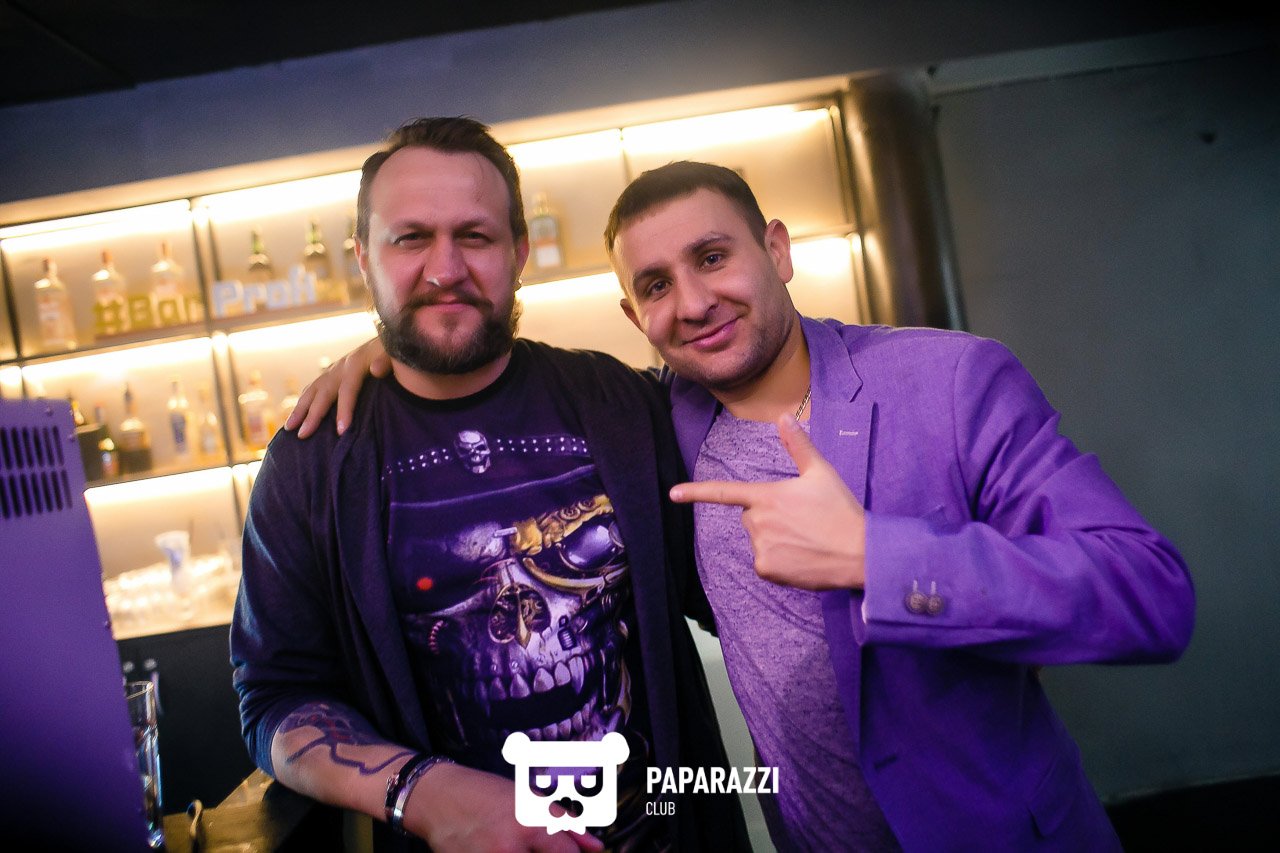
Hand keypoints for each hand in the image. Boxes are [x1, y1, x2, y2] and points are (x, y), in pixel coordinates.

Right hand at [284, 337, 389, 437]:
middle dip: (312, 415)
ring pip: (313, 390)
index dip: (344, 410)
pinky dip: (304, 401)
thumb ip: (388, 361)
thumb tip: (376, 369)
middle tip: (302, 435)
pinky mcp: (333, 373)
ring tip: (288, 428)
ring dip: (300, 409)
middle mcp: (341, 367)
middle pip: (323, 392)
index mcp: (357, 364)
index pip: (348, 390)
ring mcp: (334, 369)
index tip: (340, 431)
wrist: (389, 336)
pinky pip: (314, 388)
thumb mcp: (394, 353)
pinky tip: (297, 415)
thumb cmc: (394, 352)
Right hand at [404, 763, 601, 852]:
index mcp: (529, 825)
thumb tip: (596, 847)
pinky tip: (498, 849)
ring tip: (515, 845)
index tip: (570, 852)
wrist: (437, 798)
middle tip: (535, 846)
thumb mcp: (529, 799)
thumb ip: (566, 825)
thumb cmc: (484, 794)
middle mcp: (509, 848)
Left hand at [670, 414, 866, 590]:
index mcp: (766, 495)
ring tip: (806, 538)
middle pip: (750, 516)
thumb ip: (798, 445)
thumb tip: (784, 415)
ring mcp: (760, 547)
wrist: (859, 553)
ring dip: (775, 538)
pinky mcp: (767, 569)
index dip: (696, 492)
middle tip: (802, 519)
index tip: (673, 494)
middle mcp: (757, 522)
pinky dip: (779, 561)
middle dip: (769, 516)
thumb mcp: (821, 472)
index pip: (724, 492)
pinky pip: (764, 562)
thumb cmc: (840, 510)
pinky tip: (801, 557)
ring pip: (758, 539)